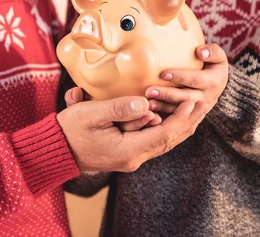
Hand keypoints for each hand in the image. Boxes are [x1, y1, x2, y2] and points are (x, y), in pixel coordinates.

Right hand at [57, 88, 210, 171]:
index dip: (181, 118)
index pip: (163, 134)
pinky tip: (172, 118)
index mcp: (127, 150)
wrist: (56, 151)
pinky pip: (153, 141)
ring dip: (180, 126)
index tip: (193, 101)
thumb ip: (120, 108)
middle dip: (187, 122)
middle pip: (169, 140)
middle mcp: (133, 158)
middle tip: (204, 104)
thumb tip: (145, 103)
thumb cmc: (71, 130)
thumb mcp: (92, 114)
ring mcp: (130, 158)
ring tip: (195, 110)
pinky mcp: (126, 154)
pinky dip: (166, 129)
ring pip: (163, 142)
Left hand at [145, 44, 228, 114]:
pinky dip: (163, 114)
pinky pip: (176, 116)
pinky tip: (150, 110)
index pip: (196, 79)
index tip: (163, 74)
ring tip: (148, 102)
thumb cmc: (213, 64)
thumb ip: (212, 52)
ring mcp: (197, 108)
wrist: (218, 85)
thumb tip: (200, 52)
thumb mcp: (219, 56)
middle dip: (167, 94)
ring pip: (179, 109)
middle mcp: (206, 97)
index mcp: (213, 82)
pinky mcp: (190, 115)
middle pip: (185, 97)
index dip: (180, 77)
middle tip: (149, 90)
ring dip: (163, 106)